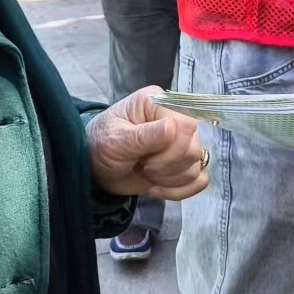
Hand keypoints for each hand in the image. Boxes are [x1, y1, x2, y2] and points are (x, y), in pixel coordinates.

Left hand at [87, 87, 207, 199]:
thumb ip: (143, 135)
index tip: (144, 158)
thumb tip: (172, 127)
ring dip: (169, 179)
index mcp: (158, 102)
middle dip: (167, 166)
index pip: (186, 124)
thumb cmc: (100, 145)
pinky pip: (200, 180)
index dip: (171, 149)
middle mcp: (175, 118)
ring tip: (146, 173)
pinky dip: (180, 190)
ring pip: (197, 166)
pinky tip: (157, 187)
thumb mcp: (115, 140)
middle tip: (143, 166)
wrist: (93, 166)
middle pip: (194, 148)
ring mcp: (181, 142)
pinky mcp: (183, 163)